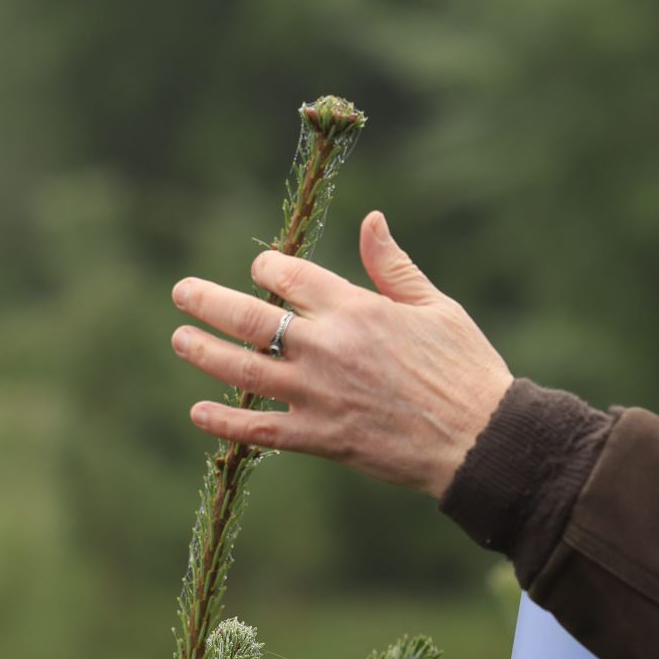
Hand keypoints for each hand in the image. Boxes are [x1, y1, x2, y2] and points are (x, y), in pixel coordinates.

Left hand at [169, 211, 514, 496]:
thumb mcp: (436, 306)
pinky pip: (259, 429)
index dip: (268, 267)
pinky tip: (198, 411)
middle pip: (248, 317)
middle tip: (182, 292)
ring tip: (180, 339)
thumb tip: (371, 220)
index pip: (288, 274)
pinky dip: (225, 421)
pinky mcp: (320, 437)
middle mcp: (327, 347)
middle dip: (207, 301)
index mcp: (356, 308)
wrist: (478, 438)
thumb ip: (392, 266)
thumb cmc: (465, 367)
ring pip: (242, 369)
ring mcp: (318, 394)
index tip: (263, 269)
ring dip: (203, 352)